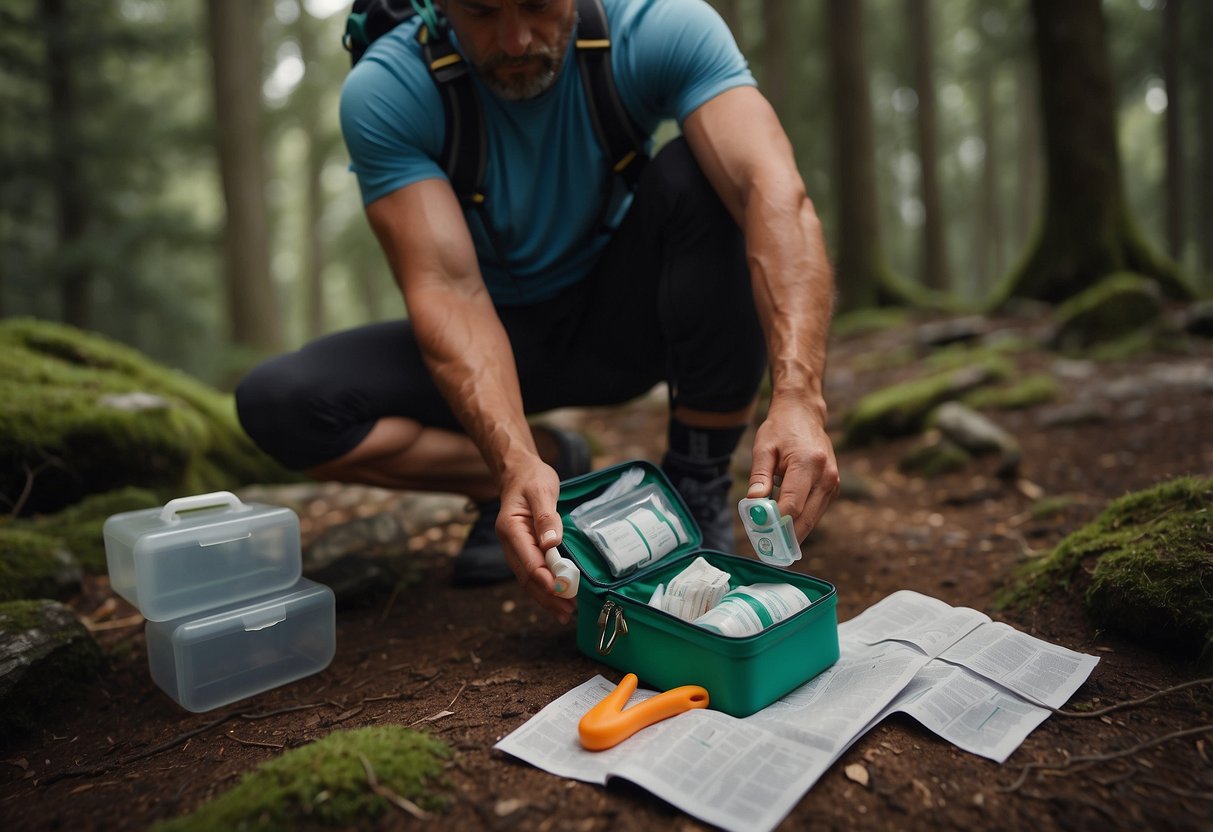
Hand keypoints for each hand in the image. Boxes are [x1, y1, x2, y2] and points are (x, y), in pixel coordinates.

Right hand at [496, 457, 576, 622]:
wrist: (519, 472)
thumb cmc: (531, 478)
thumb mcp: (542, 490)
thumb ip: (546, 515)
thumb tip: (551, 542)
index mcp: (511, 529)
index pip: (529, 562)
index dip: (546, 579)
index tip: (564, 591)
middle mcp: (509, 542)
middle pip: (527, 577)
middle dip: (547, 596)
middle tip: (567, 612)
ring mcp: (515, 548)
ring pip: (527, 579)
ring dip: (545, 597)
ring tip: (565, 613)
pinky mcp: (523, 549)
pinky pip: (531, 573)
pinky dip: (543, 588)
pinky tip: (556, 598)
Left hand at [746, 394, 838, 540]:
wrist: (804, 414)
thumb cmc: (780, 429)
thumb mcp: (763, 449)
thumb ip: (758, 478)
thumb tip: (754, 506)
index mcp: (808, 464)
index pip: (792, 505)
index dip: (775, 524)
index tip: (758, 534)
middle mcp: (826, 476)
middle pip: (806, 519)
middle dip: (784, 537)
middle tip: (764, 551)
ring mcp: (833, 484)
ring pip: (812, 520)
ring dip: (792, 533)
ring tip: (770, 543)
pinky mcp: (833, 489)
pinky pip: (815, 513)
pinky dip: (800, 523)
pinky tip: (782, 527)